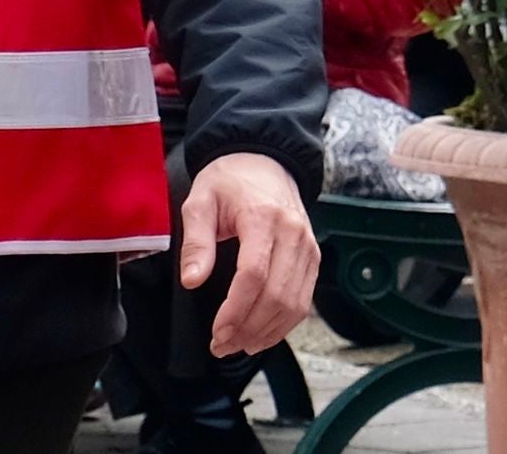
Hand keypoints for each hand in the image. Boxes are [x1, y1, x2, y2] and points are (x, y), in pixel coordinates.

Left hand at [180, 151, 317, 357]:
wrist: (264, 160)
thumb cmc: (229, 181)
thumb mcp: (200, 201)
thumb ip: (196, 241)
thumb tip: (193, 280)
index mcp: (262, 217)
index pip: (254, 275)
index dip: (236, 310)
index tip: (217, 332)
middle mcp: (292, 233)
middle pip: (277, 295)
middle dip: (248, 328)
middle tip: (221, 345)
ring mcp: (307, 246)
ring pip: (294, 303)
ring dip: (267, 332)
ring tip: (238, 344)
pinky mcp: (313, 257)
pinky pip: (305, 300)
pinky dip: (285, 324)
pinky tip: (262, 334)